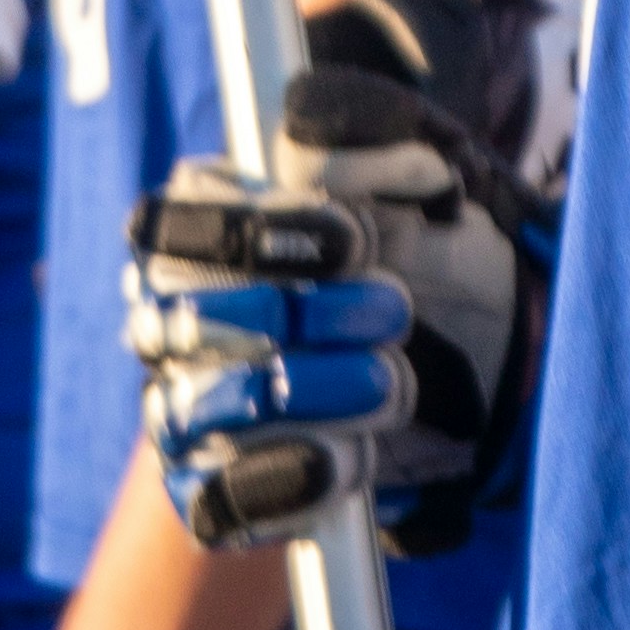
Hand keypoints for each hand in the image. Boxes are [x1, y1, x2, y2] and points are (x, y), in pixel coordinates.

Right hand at [126, 64, 543, 555]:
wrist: (464, 343)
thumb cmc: (417, 239)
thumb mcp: (415, 169)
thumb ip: (366, 130)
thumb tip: (307, 124)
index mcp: (190, 229)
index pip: (169, 232)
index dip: (262, 237)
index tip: (356, 237)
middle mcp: (165, 317)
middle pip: (188, 324)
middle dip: (308, 320)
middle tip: (395, 310)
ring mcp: (181, 406)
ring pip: (199, 412)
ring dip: (312, 399)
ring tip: (392, 382)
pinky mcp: (215, 488)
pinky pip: (211, 505)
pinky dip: (283, 485)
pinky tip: (348, 460)